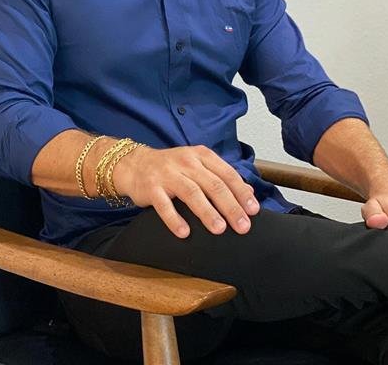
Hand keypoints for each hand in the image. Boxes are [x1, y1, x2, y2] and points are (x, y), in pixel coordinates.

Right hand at [113, 144, 259, 237]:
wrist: (134, 163)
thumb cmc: (171, 167)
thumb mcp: (198, 165)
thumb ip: (221, 177)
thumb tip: (249, 191)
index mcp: (200, 155)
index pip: (226, 174)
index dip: (241, 192)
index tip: (253, 210)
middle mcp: (186, 162)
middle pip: (213, 184)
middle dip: (230, 206)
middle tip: (243, 226)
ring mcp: (167, 174)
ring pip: (191, 193)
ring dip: (207, 212)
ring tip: (219, 229)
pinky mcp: (150, 187)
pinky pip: (164, 204)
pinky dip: (174, 219)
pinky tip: (184, 232)